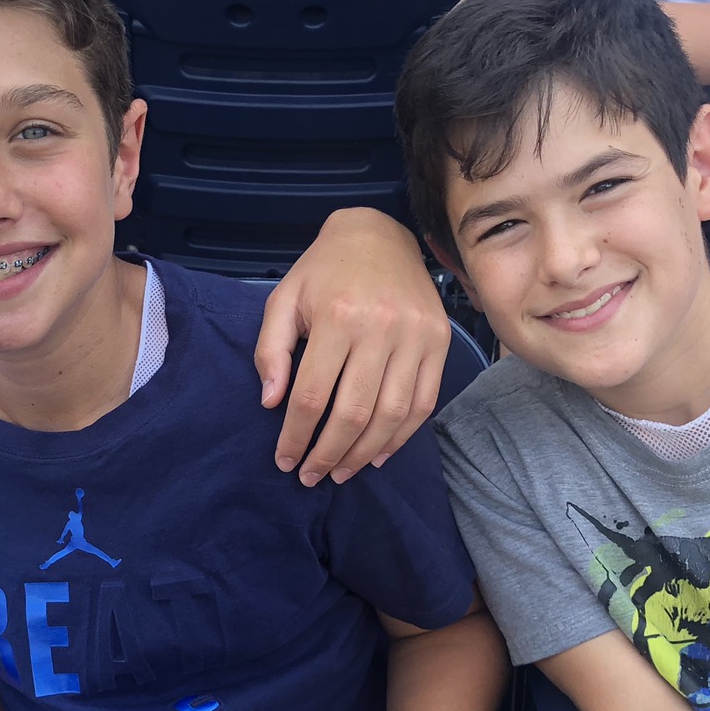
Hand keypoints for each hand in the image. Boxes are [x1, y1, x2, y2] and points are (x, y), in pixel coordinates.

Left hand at [257, 209, 451, 486]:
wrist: (379, 233)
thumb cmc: (324, 271)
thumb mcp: (283, 299)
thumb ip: (270, 351)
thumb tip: (271, 403)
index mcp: (338, 317)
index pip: (313, 396)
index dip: (296, 436)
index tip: (285, 460)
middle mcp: (382, 328)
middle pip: (354, 413)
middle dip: (329, 454)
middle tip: (311, 477)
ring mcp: (417, 336)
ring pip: (392, 415)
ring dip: (363, 453)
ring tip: (341, 472)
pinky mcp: (440, 342)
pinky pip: (423, 403)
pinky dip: (401, 436)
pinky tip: (377, 454)